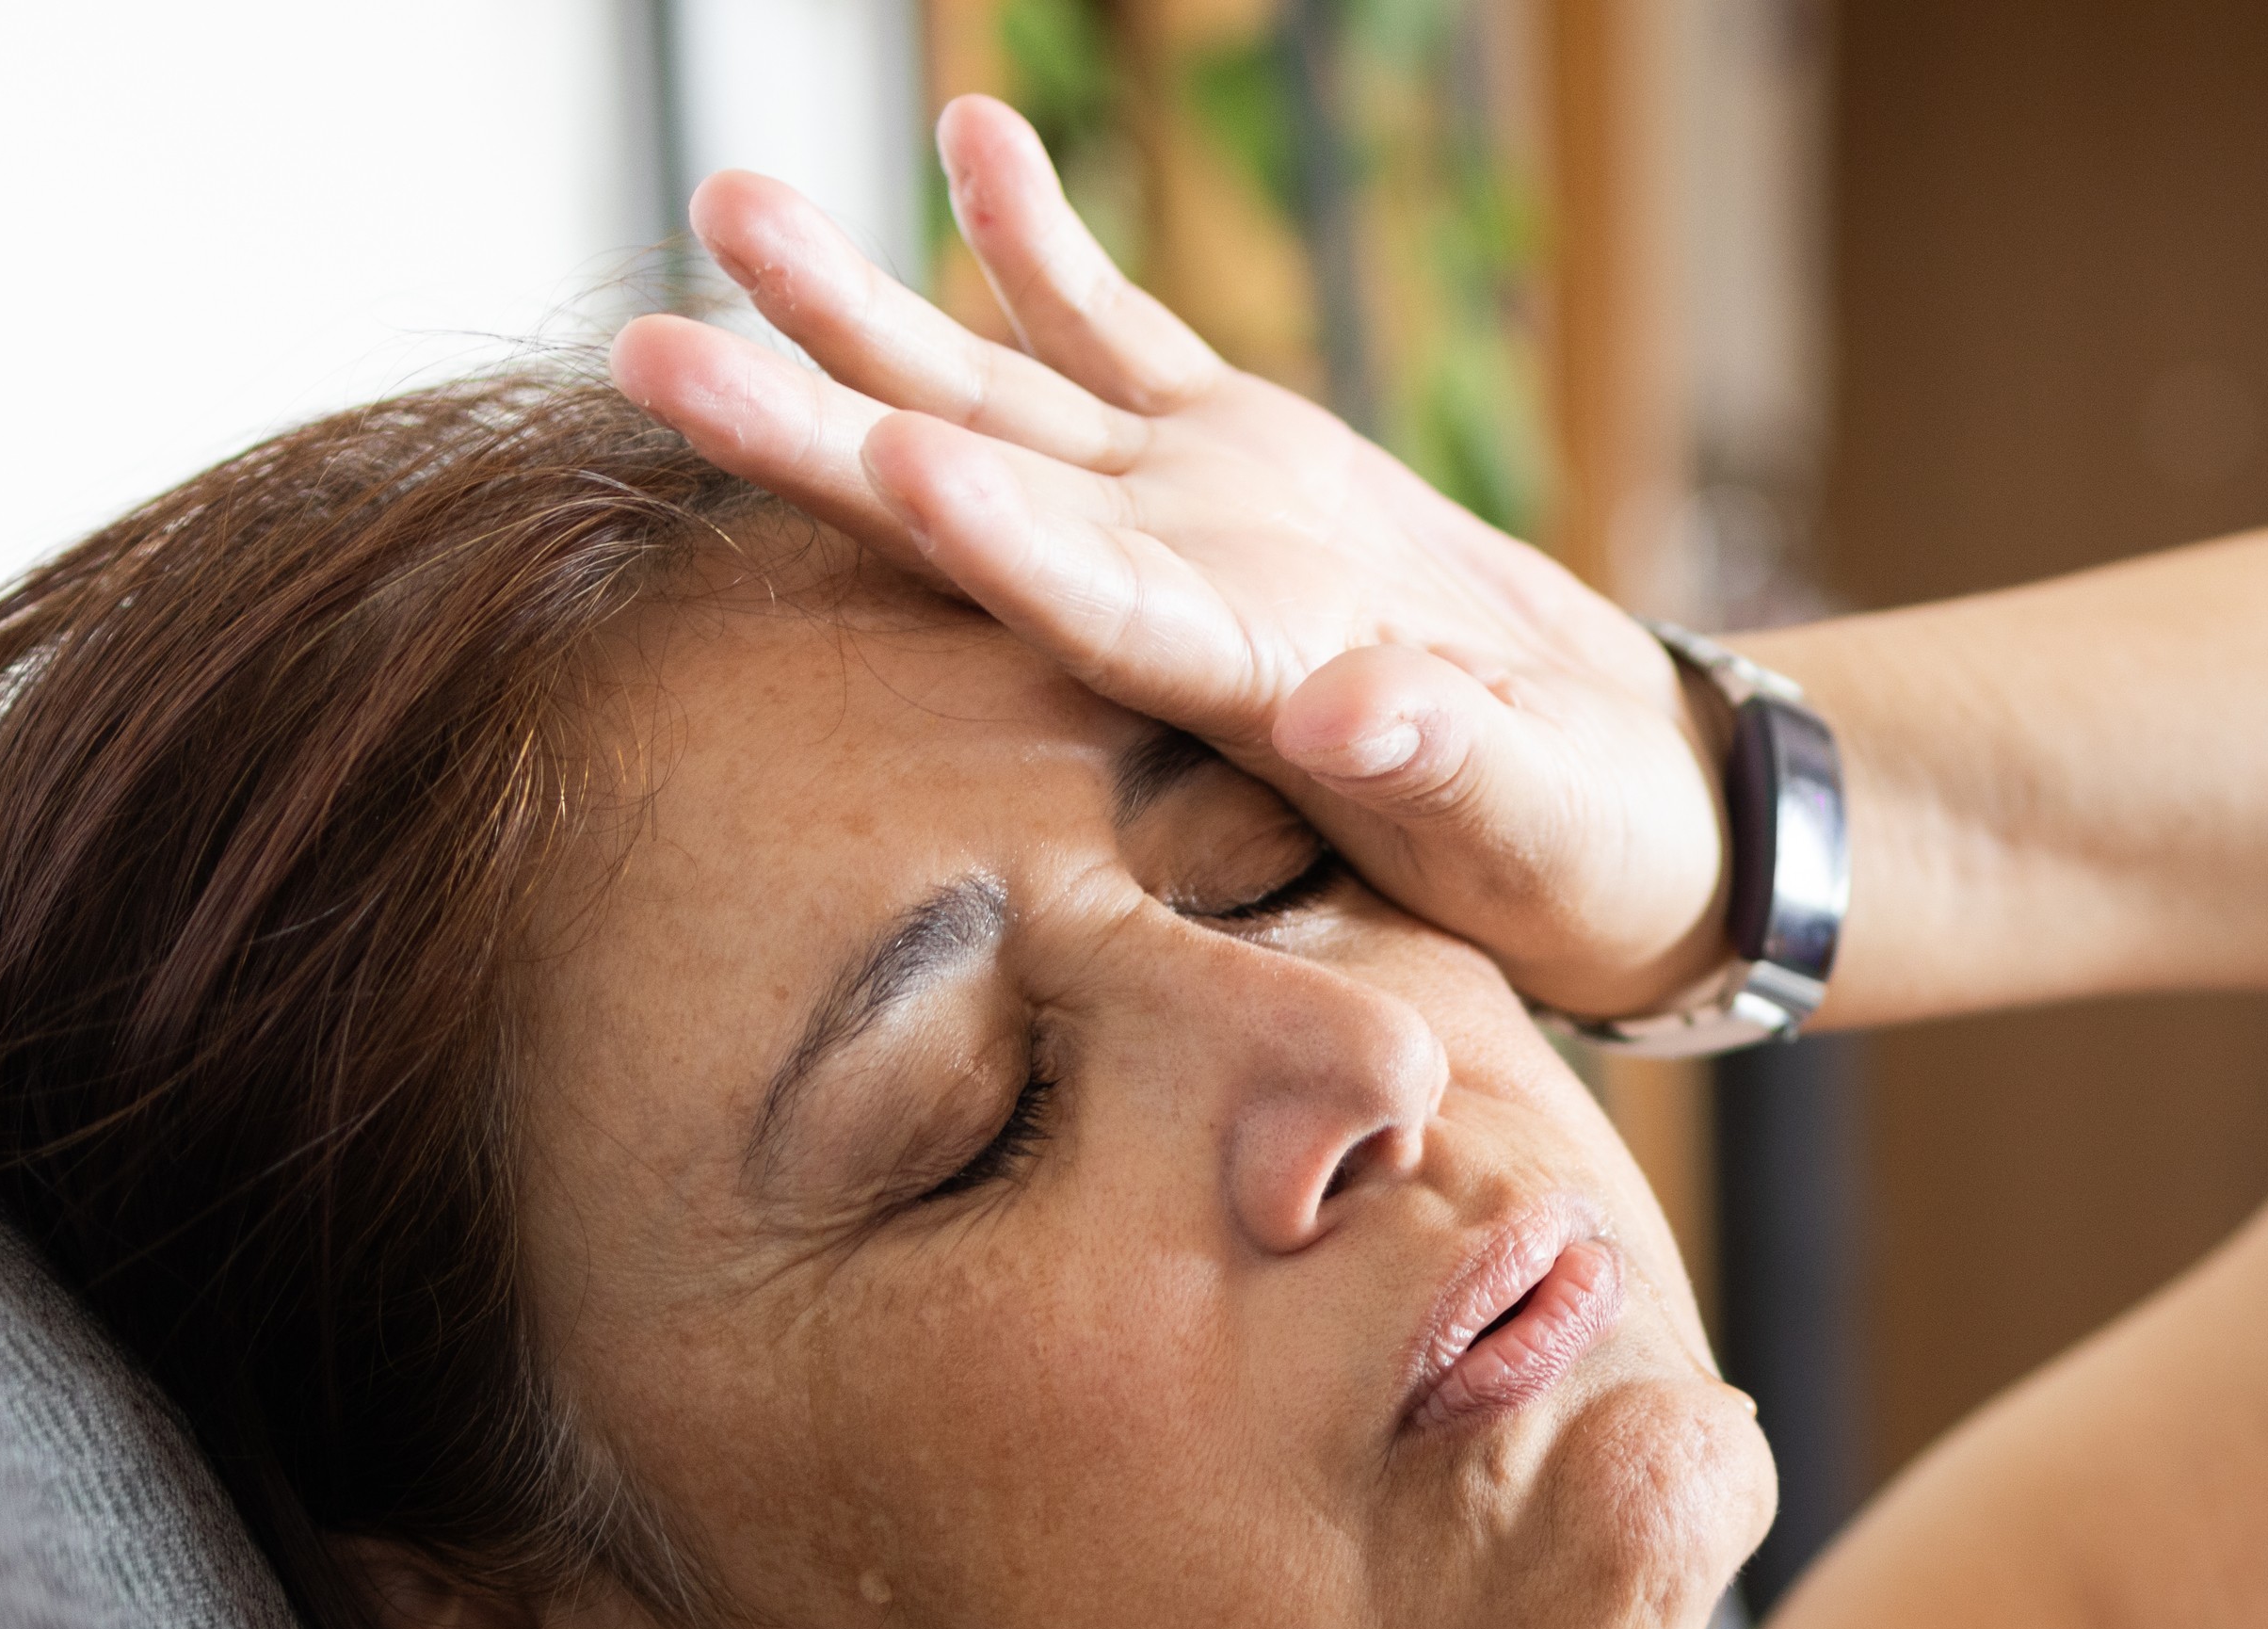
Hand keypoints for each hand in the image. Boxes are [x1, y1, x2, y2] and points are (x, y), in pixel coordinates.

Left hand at [607, 96, 1728, 1018]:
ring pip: (998, 394)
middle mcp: (1173, 595)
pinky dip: (1040, 237)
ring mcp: (1189, 513)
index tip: (889, 456)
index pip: (1087, 614)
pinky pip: (1118, 330)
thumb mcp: (1540, 826)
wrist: (1615, 810)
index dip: (990, 539)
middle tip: (652, 355)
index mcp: (1237, 693)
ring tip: (735, 203)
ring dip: (862, 309)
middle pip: (967, 498)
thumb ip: (1450, 766)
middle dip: (810, 424)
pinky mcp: (1239, 452)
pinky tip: (966, 134)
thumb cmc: (1584, 855)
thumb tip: (1358, 711)